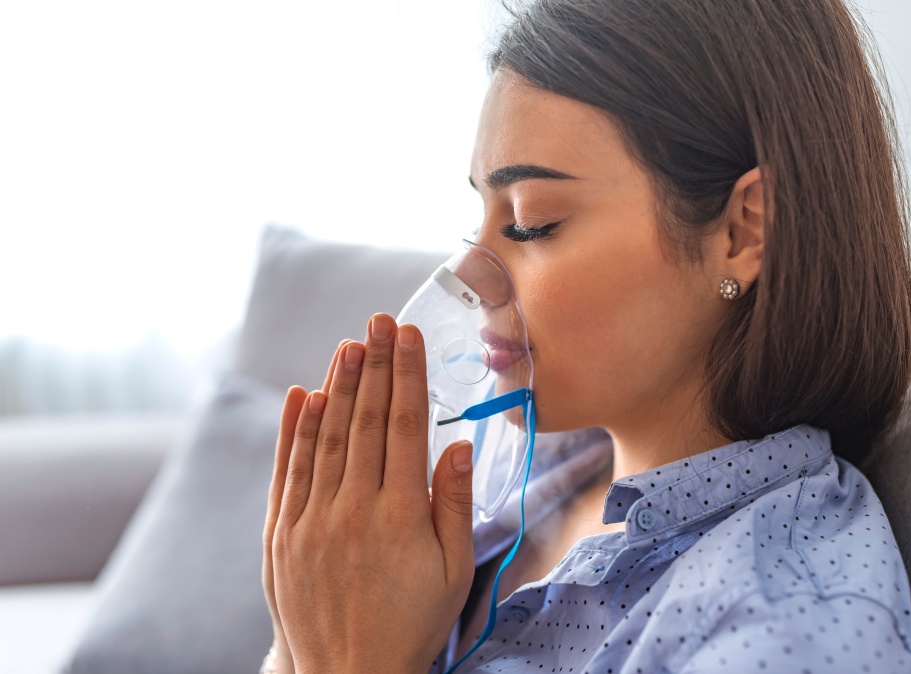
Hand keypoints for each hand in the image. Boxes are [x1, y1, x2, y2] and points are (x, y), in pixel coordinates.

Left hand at [271, 314, 475, 672]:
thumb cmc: (412, 623)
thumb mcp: (453, 572)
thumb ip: (454, 505)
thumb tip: (458, 445)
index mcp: (400, 516)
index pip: (403, 427)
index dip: (406, 376)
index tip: (407, 335)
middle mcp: (352, 510)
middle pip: (363, 422)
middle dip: (373, 365)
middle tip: (378, 321)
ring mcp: (310, 521)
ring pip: (324, 438)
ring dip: (337, 386)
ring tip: (348, 346)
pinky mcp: (281, 536)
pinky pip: (288, 472)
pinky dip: (294, 431)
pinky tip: (303, 395)